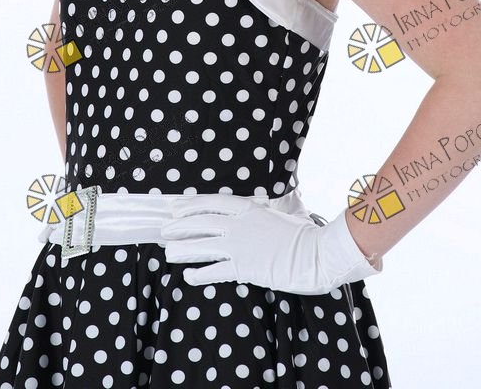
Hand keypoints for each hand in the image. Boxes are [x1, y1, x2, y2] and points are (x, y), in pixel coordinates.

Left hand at [159, 193, 382, 294]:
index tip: (176, 207)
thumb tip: (270, 205)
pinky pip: (214, 270)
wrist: (316, 252)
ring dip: (183, 249)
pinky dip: (200, 274)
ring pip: (202, 245)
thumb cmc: (305, 233)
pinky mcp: (243, 267)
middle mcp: (240, 225)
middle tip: (164, 230)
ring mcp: (239, 246)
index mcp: (249, 208)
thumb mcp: (284, 214)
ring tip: (168, 252)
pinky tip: (189, 276)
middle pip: (202, 222)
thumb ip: (269, 211)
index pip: (213, 203)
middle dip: (180, 226)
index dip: (192, 205)